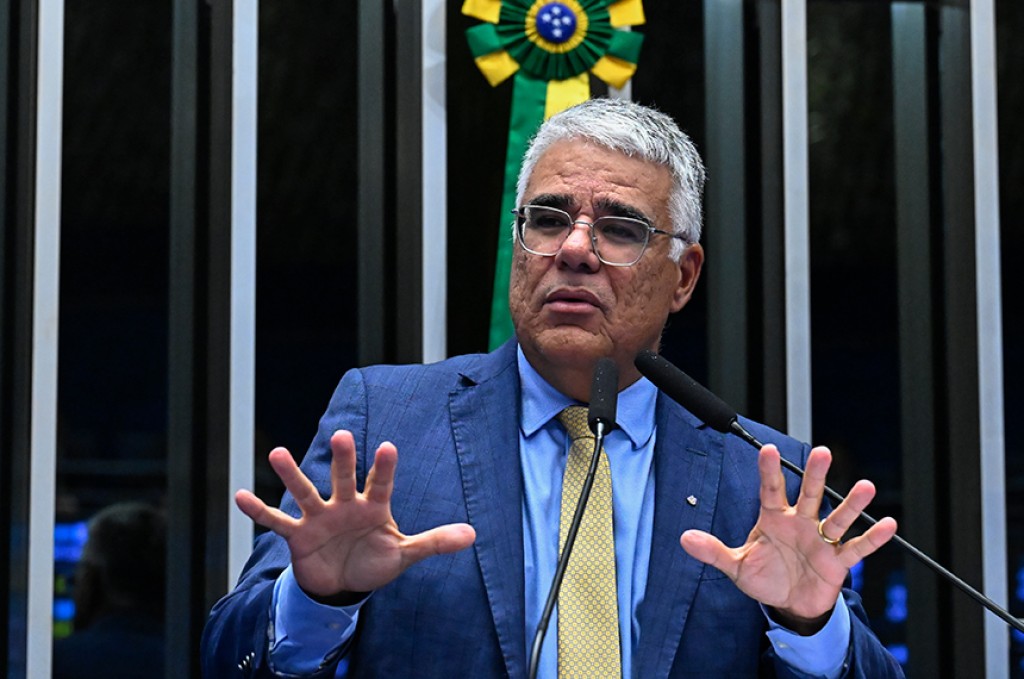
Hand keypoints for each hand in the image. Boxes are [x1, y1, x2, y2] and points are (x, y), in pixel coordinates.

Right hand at [235, 430, 476, 598]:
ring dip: (291, 474)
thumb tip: (472, 535)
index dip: (384, 468)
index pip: (380, 484)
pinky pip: (276, 522)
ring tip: (276, 452)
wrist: (343, 584)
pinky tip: (239, 496)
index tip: (389, 446)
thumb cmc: (375, 561)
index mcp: (373, 507)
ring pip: (304, 492)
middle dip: (343, 460)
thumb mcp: (404, 554)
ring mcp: (319, 518)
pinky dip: (258, 511)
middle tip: (343, 434)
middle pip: (343, 479)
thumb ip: (434, 542)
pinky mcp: (298, 535)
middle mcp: (344, 506)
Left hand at [679, 444, 896, 632]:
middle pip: (809, 495)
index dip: (769, 471)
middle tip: (822, 452)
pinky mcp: (837, 561)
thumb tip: (684, 539)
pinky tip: (888, 525)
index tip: (768, 449)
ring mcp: (820, 540)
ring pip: (837, 518)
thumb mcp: (735, 565)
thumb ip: (713, 551)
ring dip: (851, 504)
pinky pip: (856, 547)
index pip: (770, 490)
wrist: (789, 603)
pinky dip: (872, 538)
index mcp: (774, 519)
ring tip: (866, 486)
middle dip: (815, 475)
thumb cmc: (764, 576)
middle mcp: (800, 523)